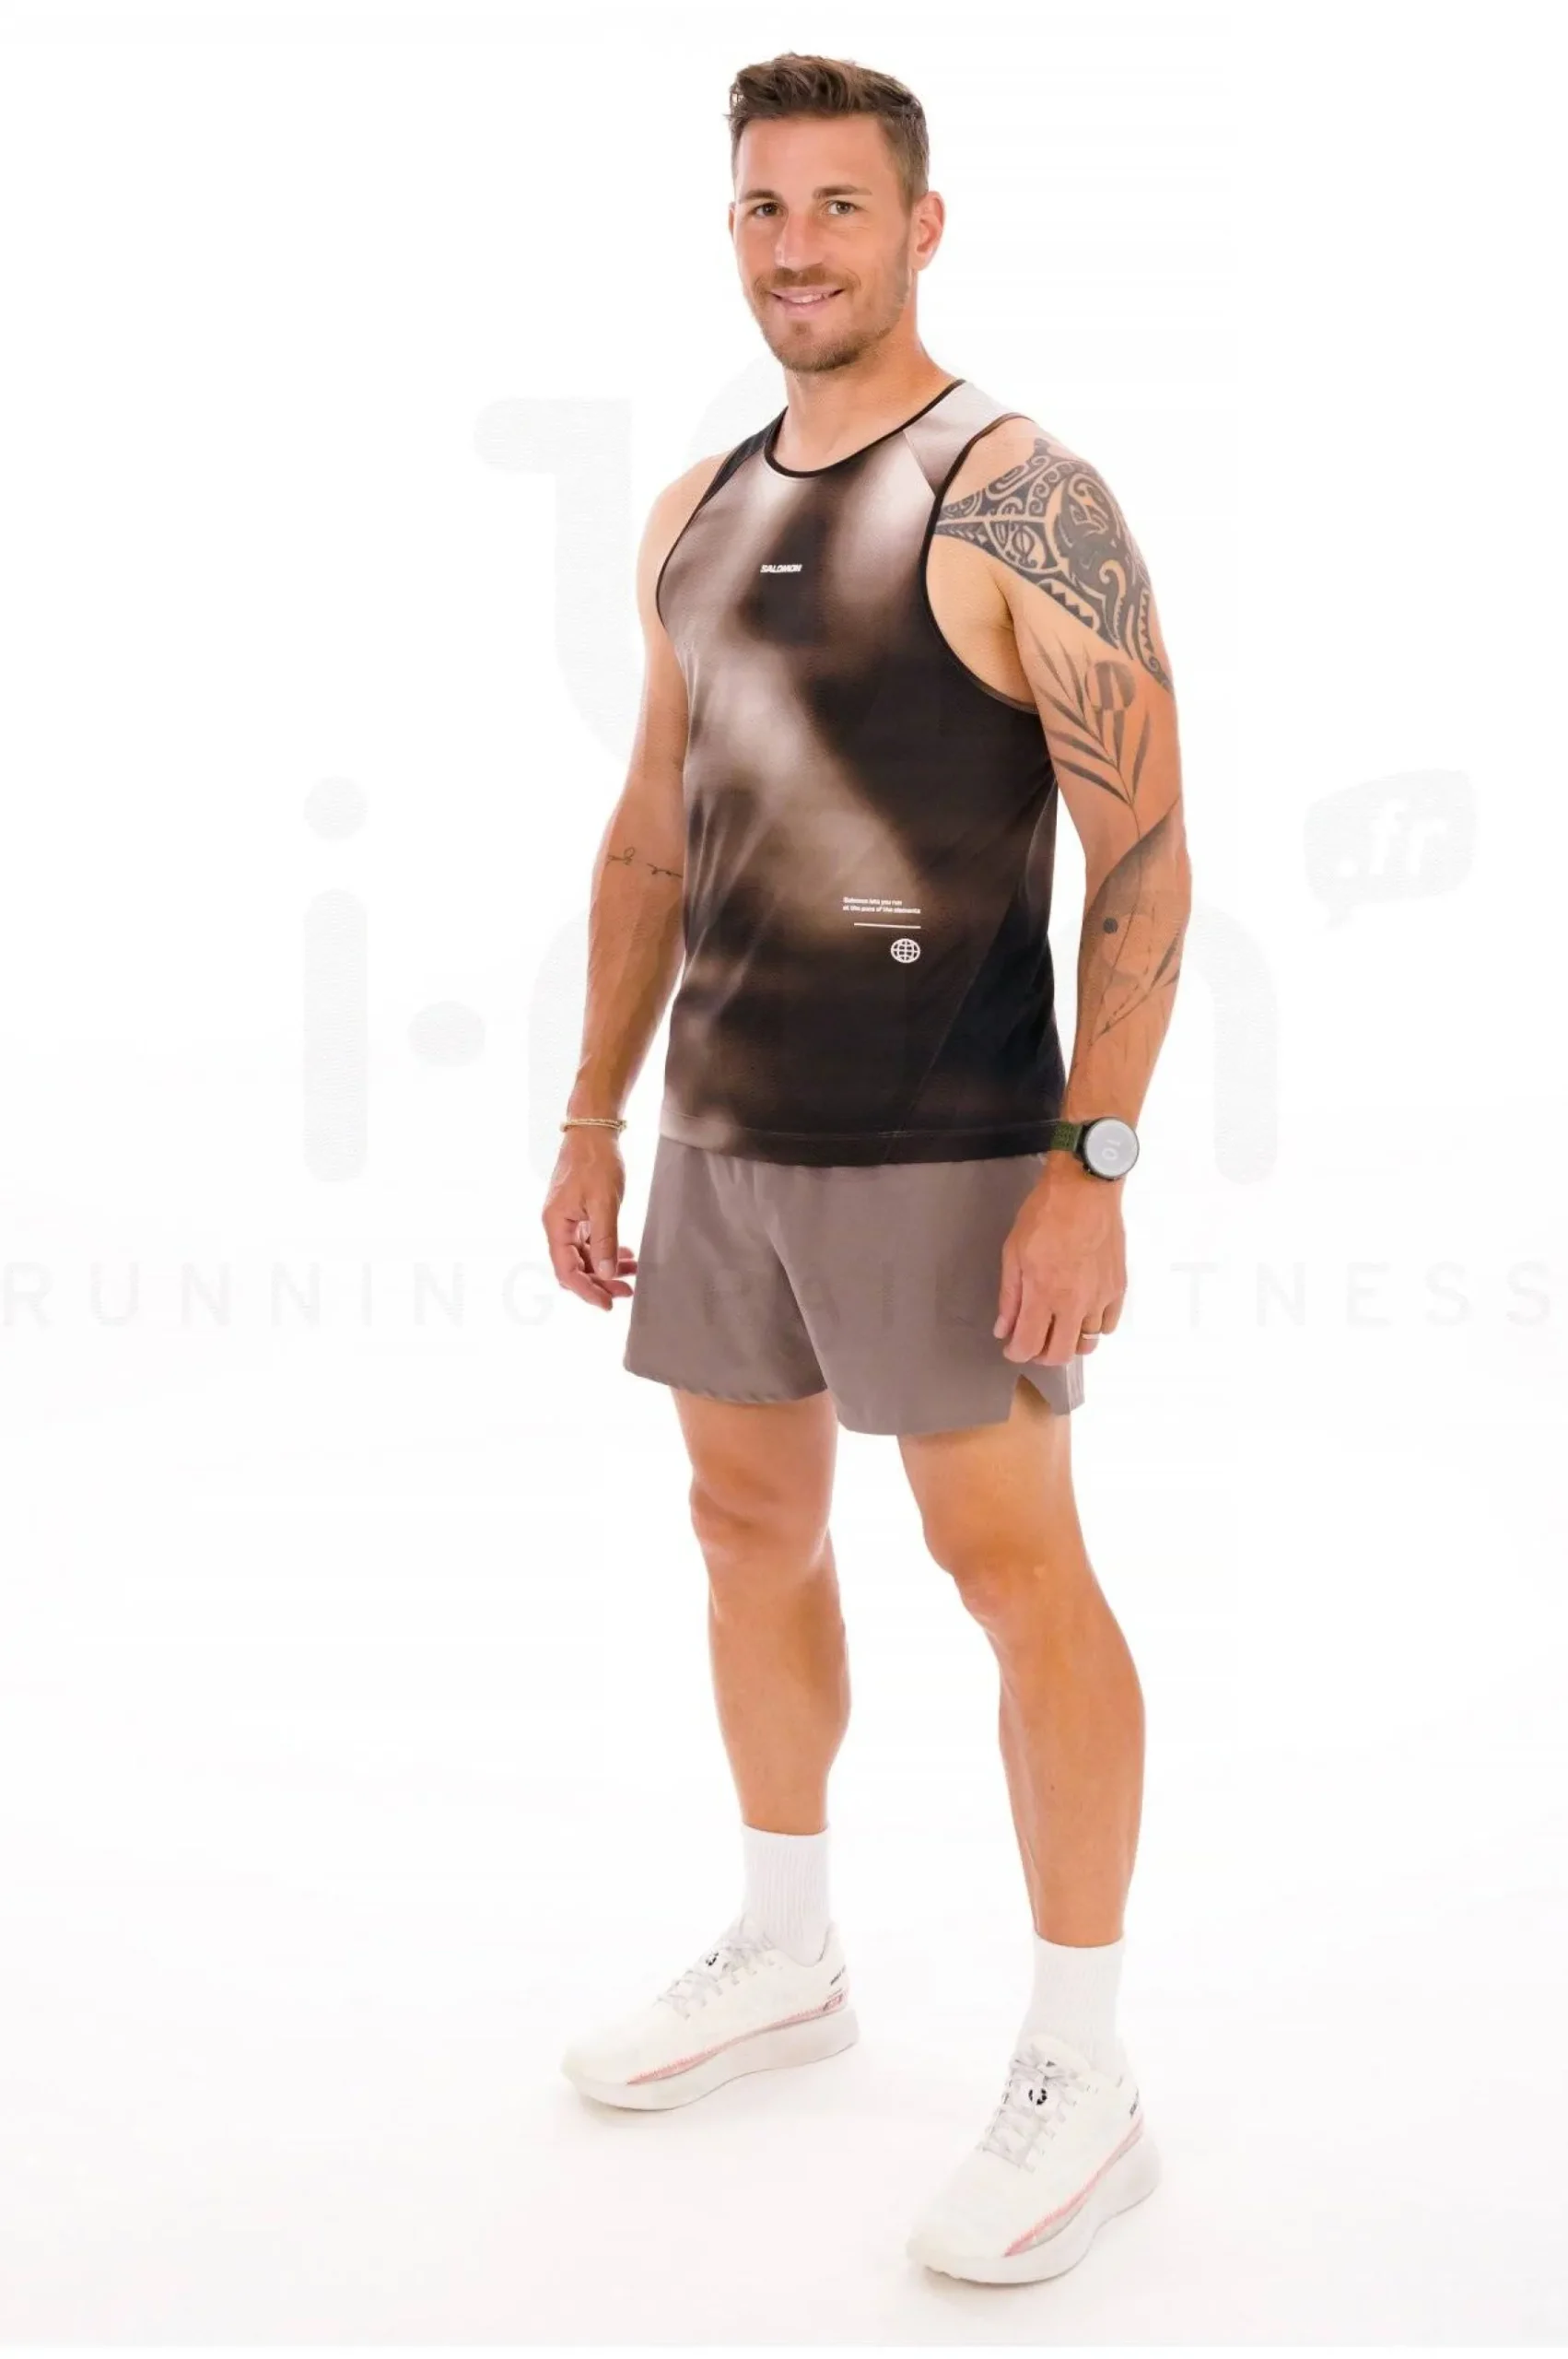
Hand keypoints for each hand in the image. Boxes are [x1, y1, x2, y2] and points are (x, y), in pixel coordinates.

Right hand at [542, 1129, 637, 1311]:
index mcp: (556, 1225)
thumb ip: (605, 1240)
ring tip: (632, 1272)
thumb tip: (604, 1273)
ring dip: (606, 1266)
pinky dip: (606, 1250)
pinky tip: (626, 1254)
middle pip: (574, 1267)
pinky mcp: (578, 1212)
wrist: (593, 1129)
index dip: (586, 1291)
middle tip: (626, 1291)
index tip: (607, 1304)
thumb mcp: (604, 1203)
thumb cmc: (596, 1161)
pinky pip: (590, 1240)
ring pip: (584, 1255)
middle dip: (599, 1282)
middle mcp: (557, 1225)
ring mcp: (567, 1219)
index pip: (566, 1270)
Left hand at [994, 1155, 1126, 1365]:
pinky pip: (1108, 1325)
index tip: (1011, 1347)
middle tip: (1033, 1341)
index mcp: (1043, 1294)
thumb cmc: (1045, 1214)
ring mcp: (1100, 1297)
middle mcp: (1074, 1303)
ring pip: (1087, 1343)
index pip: (1029, 1345)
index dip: (1016, 1353)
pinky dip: (1094, 1327)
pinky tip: (1082, 1314)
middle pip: (1060, 1354)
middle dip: (1042, 1355)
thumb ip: (1010, 1296)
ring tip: (1058, 1326)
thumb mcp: (1014, 1252)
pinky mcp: (1118, 1288)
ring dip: (1069, 1341)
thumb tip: (1003, 1329)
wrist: (1086, 1189)